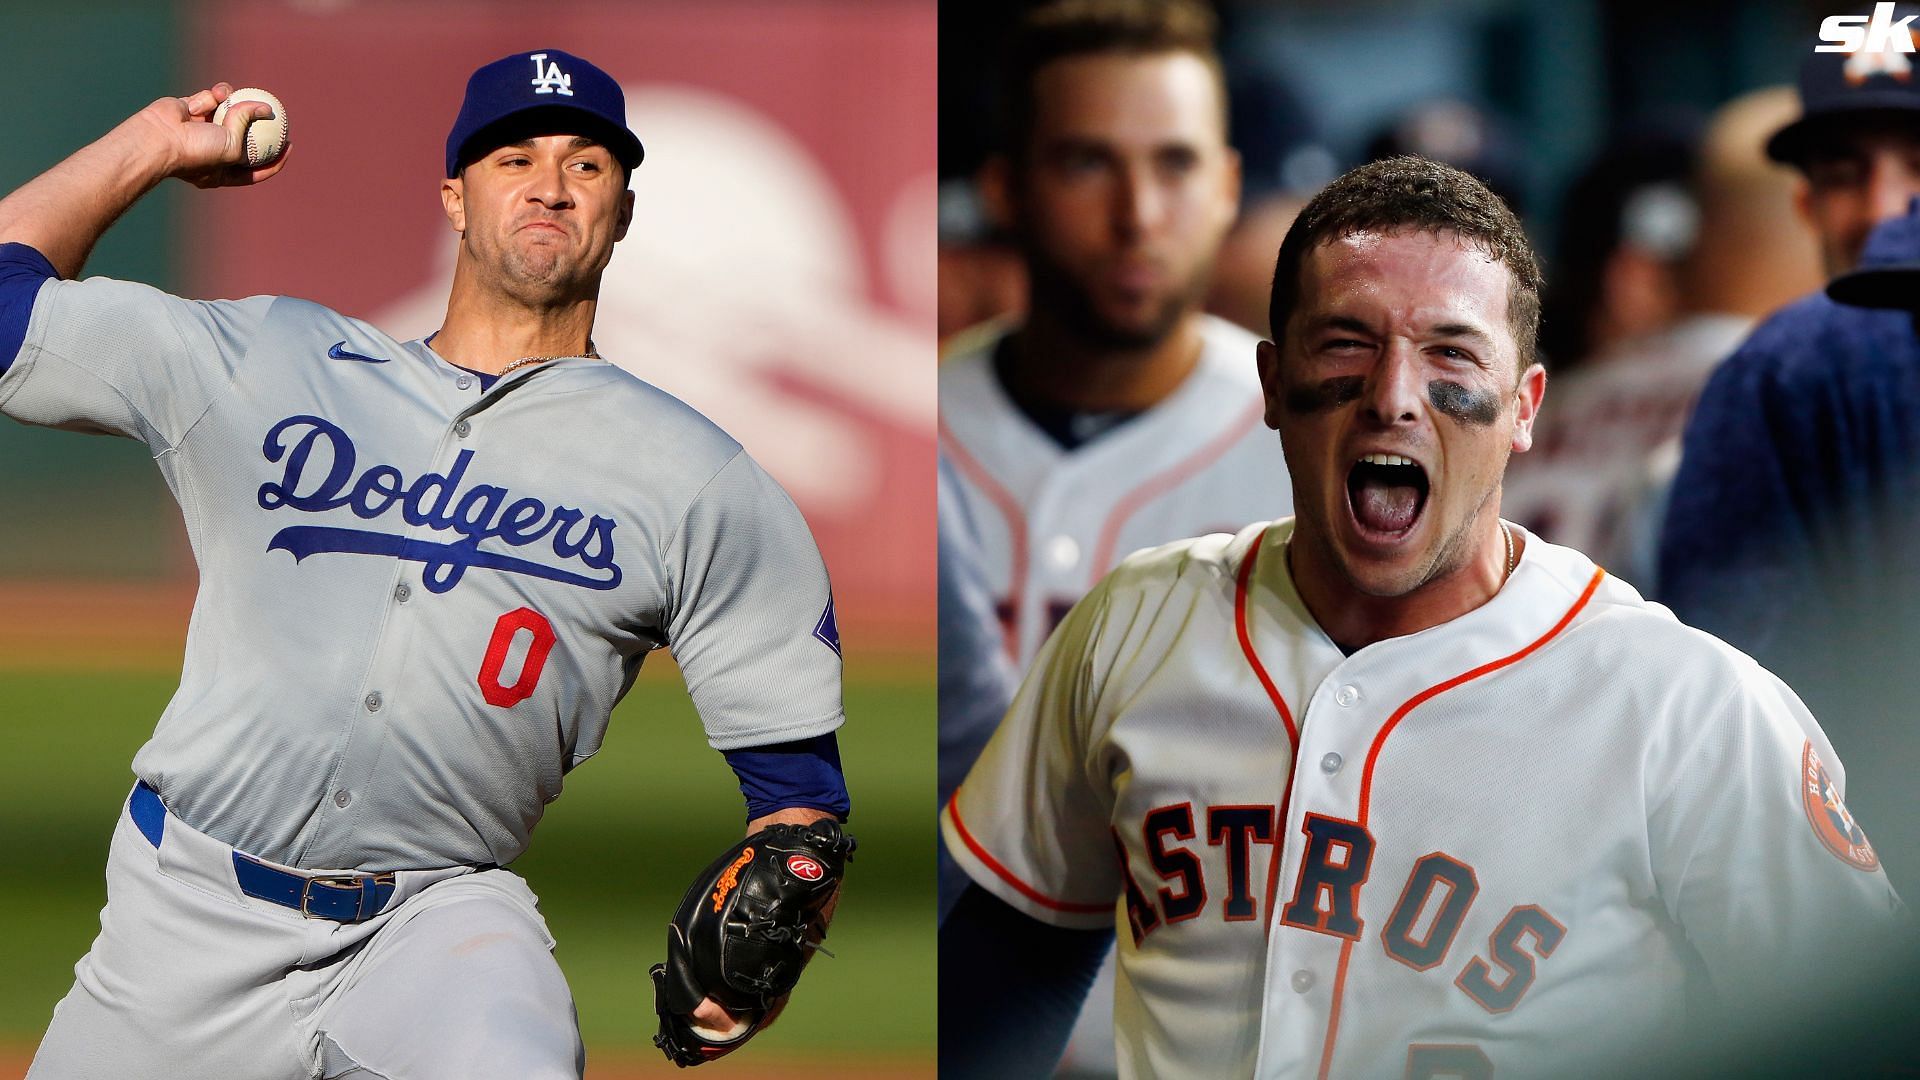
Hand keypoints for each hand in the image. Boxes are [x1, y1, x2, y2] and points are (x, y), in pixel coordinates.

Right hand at [132, 83, 287, 188]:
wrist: (158, 137)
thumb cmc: (196, 151)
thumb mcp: (232, 146)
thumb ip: (248, 124)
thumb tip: (265, 108)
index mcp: (223, 172)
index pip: (256, 169)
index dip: (274, 160)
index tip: (289, 145)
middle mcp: (212, 152)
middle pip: (243, 137)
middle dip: (257, 126)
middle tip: (277, 114)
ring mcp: (200, 130)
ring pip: (228, 112)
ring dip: (234, 103)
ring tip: (236, 98)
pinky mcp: (190, 109)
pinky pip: (210, 98)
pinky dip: (214, 94)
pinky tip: (215, 94)